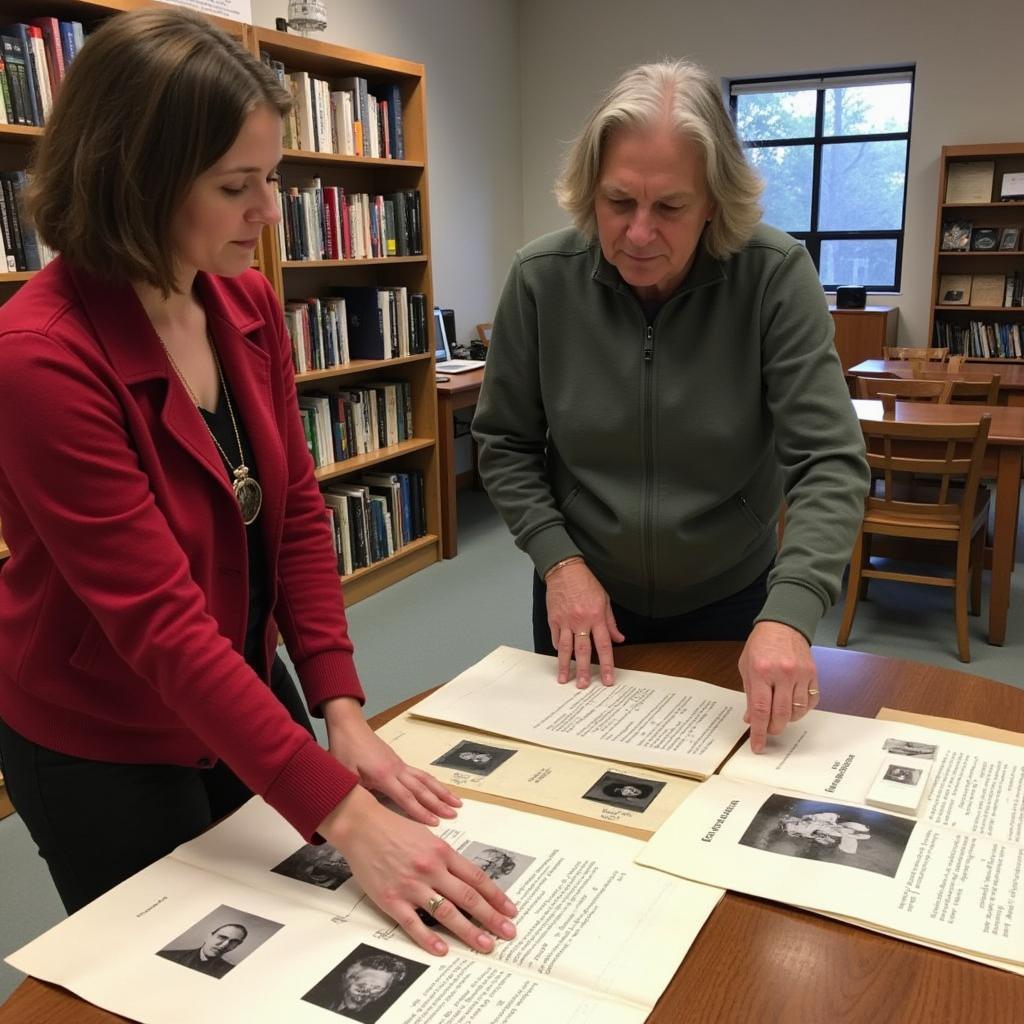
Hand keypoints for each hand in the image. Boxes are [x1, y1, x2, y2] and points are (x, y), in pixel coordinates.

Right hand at [320, 786, 517, 955]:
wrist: (362, 827)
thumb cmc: (395, 829)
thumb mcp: (427, 836)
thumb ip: (446, 858)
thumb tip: (467, 879)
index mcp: (442, 852)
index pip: (476, 878)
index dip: (496, 896)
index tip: (510, 910)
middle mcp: (431, 869)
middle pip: (468, 897)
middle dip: (491, 917)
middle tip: (509, 933)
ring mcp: (411, 886)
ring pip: (446, 913)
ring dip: (468, 931)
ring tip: (486, 944)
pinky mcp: (391, 899)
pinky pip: (413, 923)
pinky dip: (429, 938)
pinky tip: (443, 949)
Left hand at [324, 697, 459, 826]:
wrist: (350, 727)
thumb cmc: (345, 750)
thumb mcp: (345, 775)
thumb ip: (357, 793)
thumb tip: (365, 811)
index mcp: (383, 775)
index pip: (406, 797)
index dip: (420, 812)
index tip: (435, 822)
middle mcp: (396, 770)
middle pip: (422, 789)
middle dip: (438, 803)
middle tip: (454, 814)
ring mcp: (400, 765)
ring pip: (425, 779)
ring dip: (441, 791)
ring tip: (456, 801)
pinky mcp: (399, 762)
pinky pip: (420, 774)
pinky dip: (433, 783)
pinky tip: (439, 788)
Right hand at [545, 560, 623, 687]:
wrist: (565, 570)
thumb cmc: (586, 583)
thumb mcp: (604, 600)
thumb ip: (611, 622)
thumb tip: (619, 639)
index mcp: (597, 617)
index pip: (604, 646)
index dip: (606, 664)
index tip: (607, 679)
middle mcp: (581, 621)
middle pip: (583, 651)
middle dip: (583, 670)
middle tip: (583, 686)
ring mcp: (565, 621)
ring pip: (565, 648)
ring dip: (565, 666)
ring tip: (564, 679)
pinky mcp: (553, 619)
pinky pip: (555, 638)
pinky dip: (558, 648)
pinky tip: (559, 657)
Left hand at [738, 621, 818, 753]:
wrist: (784, 625)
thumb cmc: (761, 645)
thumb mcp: (746, 667)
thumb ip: (750, 694)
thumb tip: (751, 719)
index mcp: (761, 671)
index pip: (760, 710)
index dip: (759, 732)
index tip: (757, 746)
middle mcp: (782, 674)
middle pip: (780, 715)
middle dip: (773, 729)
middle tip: (768, 731)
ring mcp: (800, 674)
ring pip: (796, 711)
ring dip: (787, 721)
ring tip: (779, 718)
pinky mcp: (813, 674)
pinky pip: (810, 702)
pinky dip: (801, 710)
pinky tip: (792, 707)